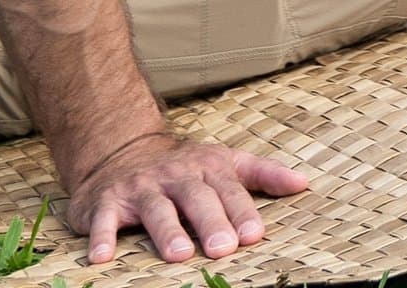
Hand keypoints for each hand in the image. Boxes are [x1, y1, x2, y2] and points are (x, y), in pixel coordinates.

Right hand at [63, 127, 308, 264]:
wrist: (120, 150)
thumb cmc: (183, 167)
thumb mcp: (225, 162)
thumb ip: (263, 175)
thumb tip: (304, 184)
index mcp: (207, 168)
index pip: (229, 191)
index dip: (242, 212)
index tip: (255, 235)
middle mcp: (175, 176)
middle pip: (196, 198)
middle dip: (210, 222)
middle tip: (223, 248)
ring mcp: (140, 188)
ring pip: (155, 208)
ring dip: (167, 231)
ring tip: (179, 254)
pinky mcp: (105, 202)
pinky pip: (103, 219)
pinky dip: (102, 237)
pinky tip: (102, 257)